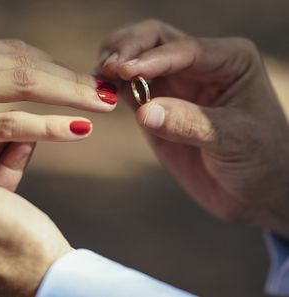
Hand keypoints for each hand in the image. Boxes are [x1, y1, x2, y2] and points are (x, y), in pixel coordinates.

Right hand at [0, 39, 117, 165]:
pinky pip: (10, 124)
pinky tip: (78, 129)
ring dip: (70, 94)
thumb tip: (32, 81)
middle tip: (106, 90)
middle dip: (72, 78)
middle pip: (27, 63)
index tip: (83, 79)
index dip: (56, 65)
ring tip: (102, 104)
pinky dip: (49, 125)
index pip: (16, 51)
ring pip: (24, 85)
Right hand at [99, 20, 288, 236]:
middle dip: (129, 48)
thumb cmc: (260, 161)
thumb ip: (189, 124)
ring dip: (115, 63)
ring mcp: (176, 85)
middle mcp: (199, 66)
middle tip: (109, 66)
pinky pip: (129, 89)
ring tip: (99, 77)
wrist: (253, 192)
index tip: (126, 70)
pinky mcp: (156, 107)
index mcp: (230, 60)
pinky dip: (112, 87)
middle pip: (155, 40)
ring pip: (137, 59)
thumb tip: (145, 112)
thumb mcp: (234, 140)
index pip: (185, 49)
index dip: (153, 58)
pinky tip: (101, 93)